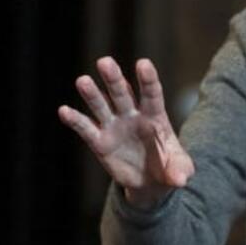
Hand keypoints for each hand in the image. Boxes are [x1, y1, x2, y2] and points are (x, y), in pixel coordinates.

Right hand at [58, 57, 194, 208]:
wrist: (150, 182)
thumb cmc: (169, 168)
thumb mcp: (180, 170)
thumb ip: (181, 170)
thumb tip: (180, 180)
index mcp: (155, 116)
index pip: (151, 94)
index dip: (147, 79)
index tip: (143, 63)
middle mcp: (132, 116)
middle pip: (122, 93)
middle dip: (113, 78)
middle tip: (104, 62)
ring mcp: (114, 126)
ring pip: (101, 105)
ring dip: (92, 94)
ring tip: (82, 81)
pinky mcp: (100, 142)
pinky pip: (86, 129)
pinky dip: (75, 120)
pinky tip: (64, 111)